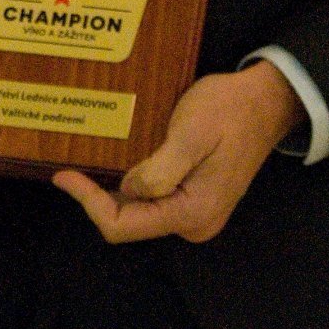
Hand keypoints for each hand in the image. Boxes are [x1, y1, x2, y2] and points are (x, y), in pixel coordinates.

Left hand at [52, 63, 302, 243]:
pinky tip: (116, 159)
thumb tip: (127, 188)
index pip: (123, 226)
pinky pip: (152, 199)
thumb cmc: (229, 111)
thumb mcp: (192, 133)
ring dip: (112, 189)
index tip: (63, 176)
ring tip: (86, 161)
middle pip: (128, 222)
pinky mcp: (192, 199)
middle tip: (70, 165)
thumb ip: (160, 169)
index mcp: (192, 212)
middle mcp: (193, 223)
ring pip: (138, 211)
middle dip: (97, 197)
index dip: (88, 203)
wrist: (266, 102)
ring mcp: (194, 213)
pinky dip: (130, 183)